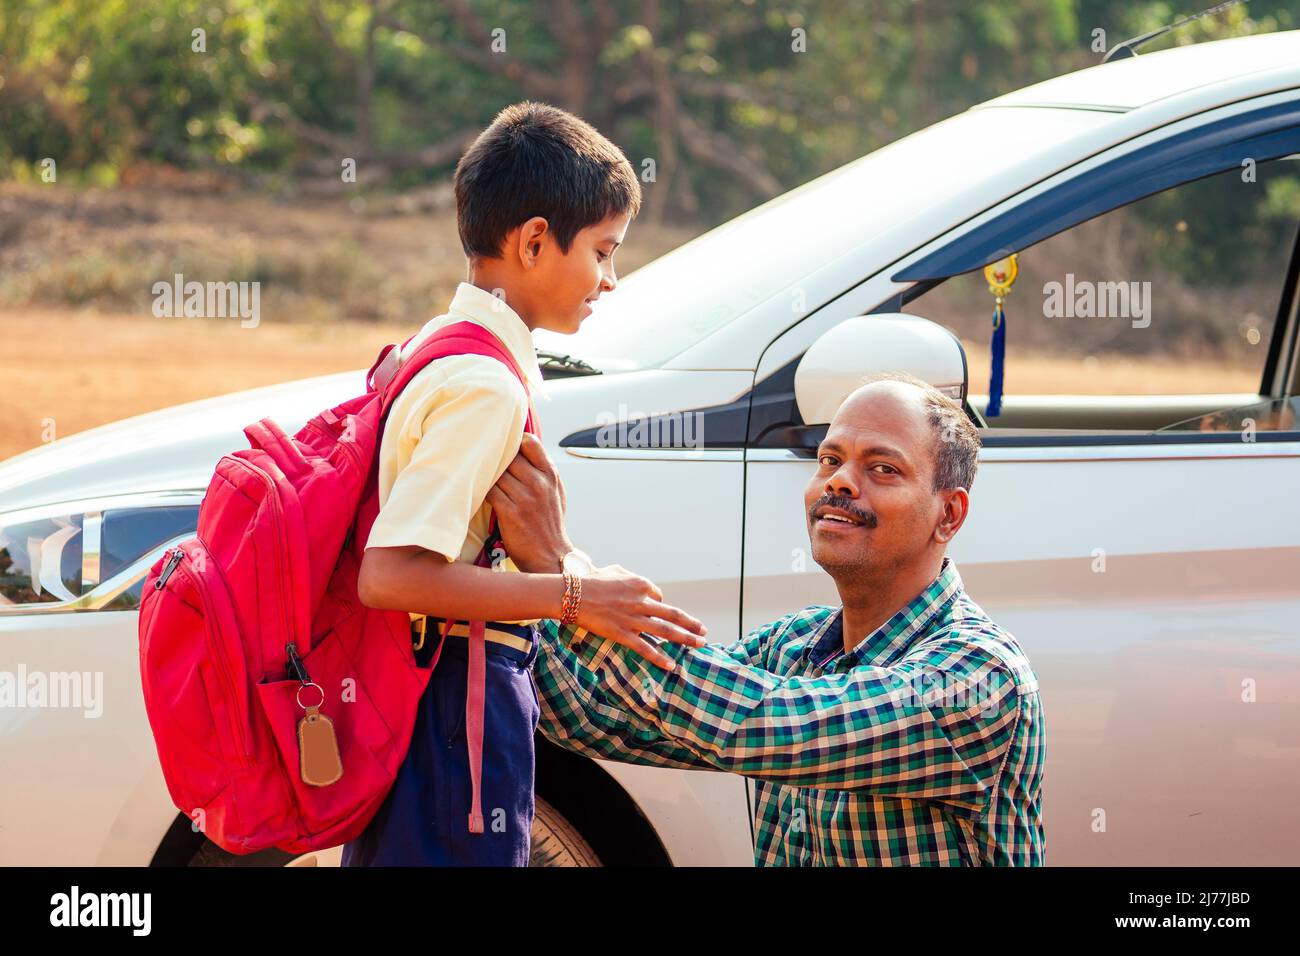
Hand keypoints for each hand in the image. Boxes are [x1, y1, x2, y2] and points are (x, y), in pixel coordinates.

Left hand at [486, 433, 570, 572]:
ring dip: (486, 476)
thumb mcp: (556, 493)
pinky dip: (482, 490)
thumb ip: (543, 471)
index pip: (530, 442)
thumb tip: (525, 449)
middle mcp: (539, 484)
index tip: (504, 448)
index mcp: (550, 475)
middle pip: (508, 456)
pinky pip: (489, 491)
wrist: (551, 556)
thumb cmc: (550, 524)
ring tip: (478, 477)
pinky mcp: (510, 513)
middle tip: (484, 461)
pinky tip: (478, 493)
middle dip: (496, 460)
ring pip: (496, 473)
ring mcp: (525, 498)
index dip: (514, 441)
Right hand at [575, 564, 707, 669]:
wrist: (573, 595)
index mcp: (641, 584)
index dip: (660, 604)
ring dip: (686, 638)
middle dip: (691, 624)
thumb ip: (631, 577)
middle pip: (673, 615)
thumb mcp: (615, 571)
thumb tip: (644, 588)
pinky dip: (659, 657)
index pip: (659, 597)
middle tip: (704, 631)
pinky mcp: (622, 634)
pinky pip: (645, 647)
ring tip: (700, 644)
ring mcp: (633, 619)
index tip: (659, 610)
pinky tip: (671, 665)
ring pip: (666, 630)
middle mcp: (642, 602)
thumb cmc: (591, 581)